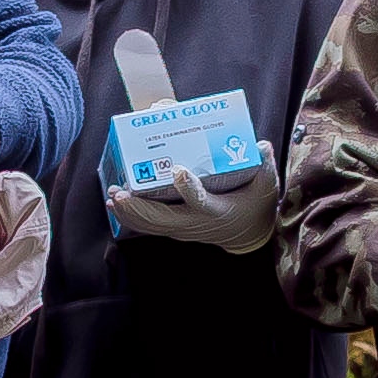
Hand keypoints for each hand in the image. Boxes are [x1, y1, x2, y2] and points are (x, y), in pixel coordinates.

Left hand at [103, 150, 279, 253]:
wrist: (248, 233)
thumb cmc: (256, 206)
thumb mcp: (266, 186)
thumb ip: (264, 165)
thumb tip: (260, 144)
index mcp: (218, 211)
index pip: (202, 202)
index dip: (189, 189)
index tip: (178, 172)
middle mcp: (197, 223)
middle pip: (162, 219)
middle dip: (138, 207)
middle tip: (119, 192)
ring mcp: (184, 228)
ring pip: (151, 225)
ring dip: (129, 213)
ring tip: (111, 196)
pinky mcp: (176, 228)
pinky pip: (149, 226)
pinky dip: (131, 217)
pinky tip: (115, 203)